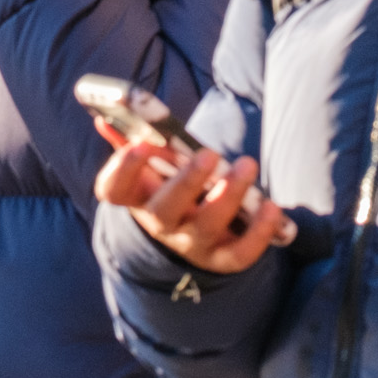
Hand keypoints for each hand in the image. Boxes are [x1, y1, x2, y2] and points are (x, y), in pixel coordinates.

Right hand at [92, 127, 293, 273]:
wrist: (190, 231)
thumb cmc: (170, 185)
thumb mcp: (150, 168)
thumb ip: (130, 142)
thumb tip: (106, 119)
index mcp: (136, 197)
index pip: (113, 190)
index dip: (123, 170)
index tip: (139, 145)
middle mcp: (159, 224)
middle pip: (163, 209)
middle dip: (186, 182)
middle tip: (208, 154)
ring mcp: (190, 244)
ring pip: (206, 226)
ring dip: (228, 196)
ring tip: (246, 166)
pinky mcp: (222, 258)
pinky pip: (240, 253)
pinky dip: (259, 232)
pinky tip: (272, 207)